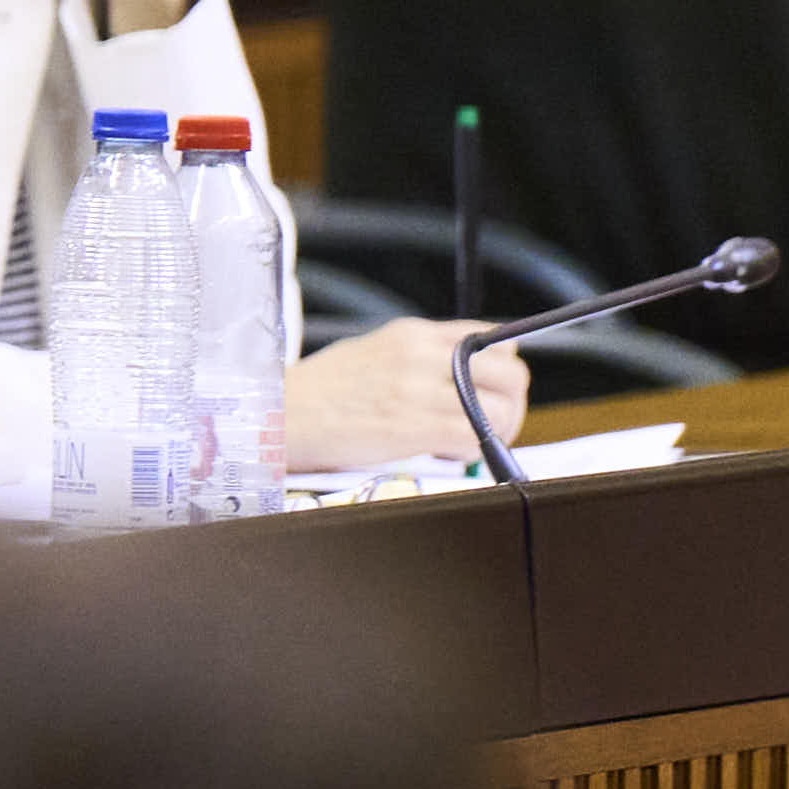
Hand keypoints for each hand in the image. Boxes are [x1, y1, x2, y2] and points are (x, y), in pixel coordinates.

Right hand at [286, 316, 528, 473]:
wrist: (277, 415)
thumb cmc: (318, 393)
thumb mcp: (371, 354)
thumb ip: (418, 359)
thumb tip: (461, 378)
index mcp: (412, 334)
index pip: (492, 336)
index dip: (503, 369)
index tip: (495, 391)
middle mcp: (421, 354)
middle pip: (511, 372)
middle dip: (511, 404)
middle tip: (491, 426)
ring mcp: (419, 388)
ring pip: (501, 409)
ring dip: (496, 434)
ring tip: (467, 444)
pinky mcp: (414, 425)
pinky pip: (475, 438)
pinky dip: (474, 453)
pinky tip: (447, 454)